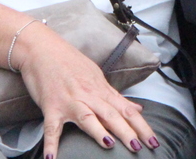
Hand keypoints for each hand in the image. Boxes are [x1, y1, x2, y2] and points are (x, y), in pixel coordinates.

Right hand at [13, 24, 158, 158]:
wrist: (42, 48)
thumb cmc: (69, 61)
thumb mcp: (96, 76)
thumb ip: (116, 96)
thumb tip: (137, 109)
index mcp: (101, 90)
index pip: (126, 110)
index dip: (141, 126)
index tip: (154, 141)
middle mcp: (88, 95)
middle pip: (111, 115)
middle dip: (127, 132)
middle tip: (140, 147)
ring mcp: (70, 101)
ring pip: (87, 117)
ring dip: (98, 131)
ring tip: (109, 145)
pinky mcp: (51, 106)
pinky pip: (52, 127)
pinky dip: (52, 143)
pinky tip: (52, 158)